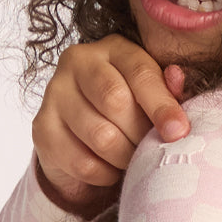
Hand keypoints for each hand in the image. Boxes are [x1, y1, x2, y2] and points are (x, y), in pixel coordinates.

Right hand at [32, 35, 189, 214]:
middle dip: (141, 133)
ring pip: (100, 135)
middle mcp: (78, 62)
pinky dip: (105, 173)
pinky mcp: (41, 128)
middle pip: (116, 102)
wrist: (85, 131)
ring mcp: (55, 93)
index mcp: (114, 48)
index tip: (179, 132)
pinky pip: (81, 161)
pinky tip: (112, 168)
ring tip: (134, 158)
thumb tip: (178, 78)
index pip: (139, 73)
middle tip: (153, 149)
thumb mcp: (153, 92)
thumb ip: (167, 88)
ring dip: (125, 156)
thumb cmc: (132, 105)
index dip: (162, 105)